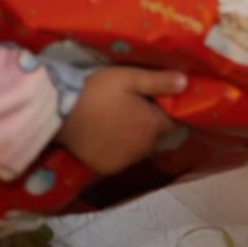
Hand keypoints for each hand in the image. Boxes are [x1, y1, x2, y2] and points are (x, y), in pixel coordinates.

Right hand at [57, 66, 186, 176]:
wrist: (60, 111)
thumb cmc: (98, 90)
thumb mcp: (130, 78)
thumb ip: (160, 82)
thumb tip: (187, 83)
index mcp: (153, 127)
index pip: (174, 125)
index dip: (168, 114)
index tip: (157, 104)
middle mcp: (143, 149)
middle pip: (158, 139)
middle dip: (153, 127)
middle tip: (137, 110)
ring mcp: (124, 161)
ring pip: (140, 150)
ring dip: (137, 139)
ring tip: (121, 121)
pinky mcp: (107, 168)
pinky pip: (122, 159)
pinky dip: (120, 150)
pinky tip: (108, 136)